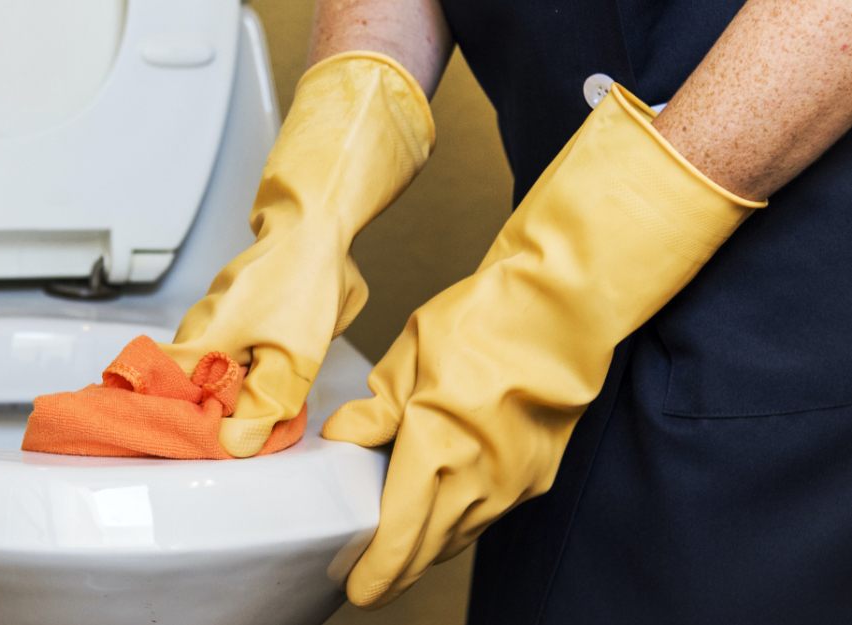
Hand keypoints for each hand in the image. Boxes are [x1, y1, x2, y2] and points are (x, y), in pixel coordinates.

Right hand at [160, 52, 433, 456]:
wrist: (316, 226)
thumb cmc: (302, 282)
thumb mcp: (295, 356)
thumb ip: (264, 404)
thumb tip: (233, 444)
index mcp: (200, 344)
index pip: (154, 397)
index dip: (166, 427)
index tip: (188, 448)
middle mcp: (196, 333)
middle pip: (184, 394)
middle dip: (207, 421)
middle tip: (237, 440)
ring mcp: (212, 323)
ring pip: (209, 377)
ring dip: (230, 401)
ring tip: (255, 419)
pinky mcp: (231, 318)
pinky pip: (227, 360)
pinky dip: (242, 379)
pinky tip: (265, 388)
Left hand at [323, 84, 763, 607]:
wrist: (560, 312)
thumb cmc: (485, 322)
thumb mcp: (410, 355)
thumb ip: (376, 407)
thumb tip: (345, 436)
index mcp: (436, 449)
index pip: (398, 535)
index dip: (376, 571)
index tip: (359, 588)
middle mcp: (477, 480)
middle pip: (430, 550)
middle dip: (398, 573)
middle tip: (372, 584)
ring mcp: (513, 483)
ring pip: (462, 536)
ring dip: (430, 550)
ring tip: (402, 556)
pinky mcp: (536, 476)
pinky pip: (491, 515)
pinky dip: (462, 523)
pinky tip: (446, 516)